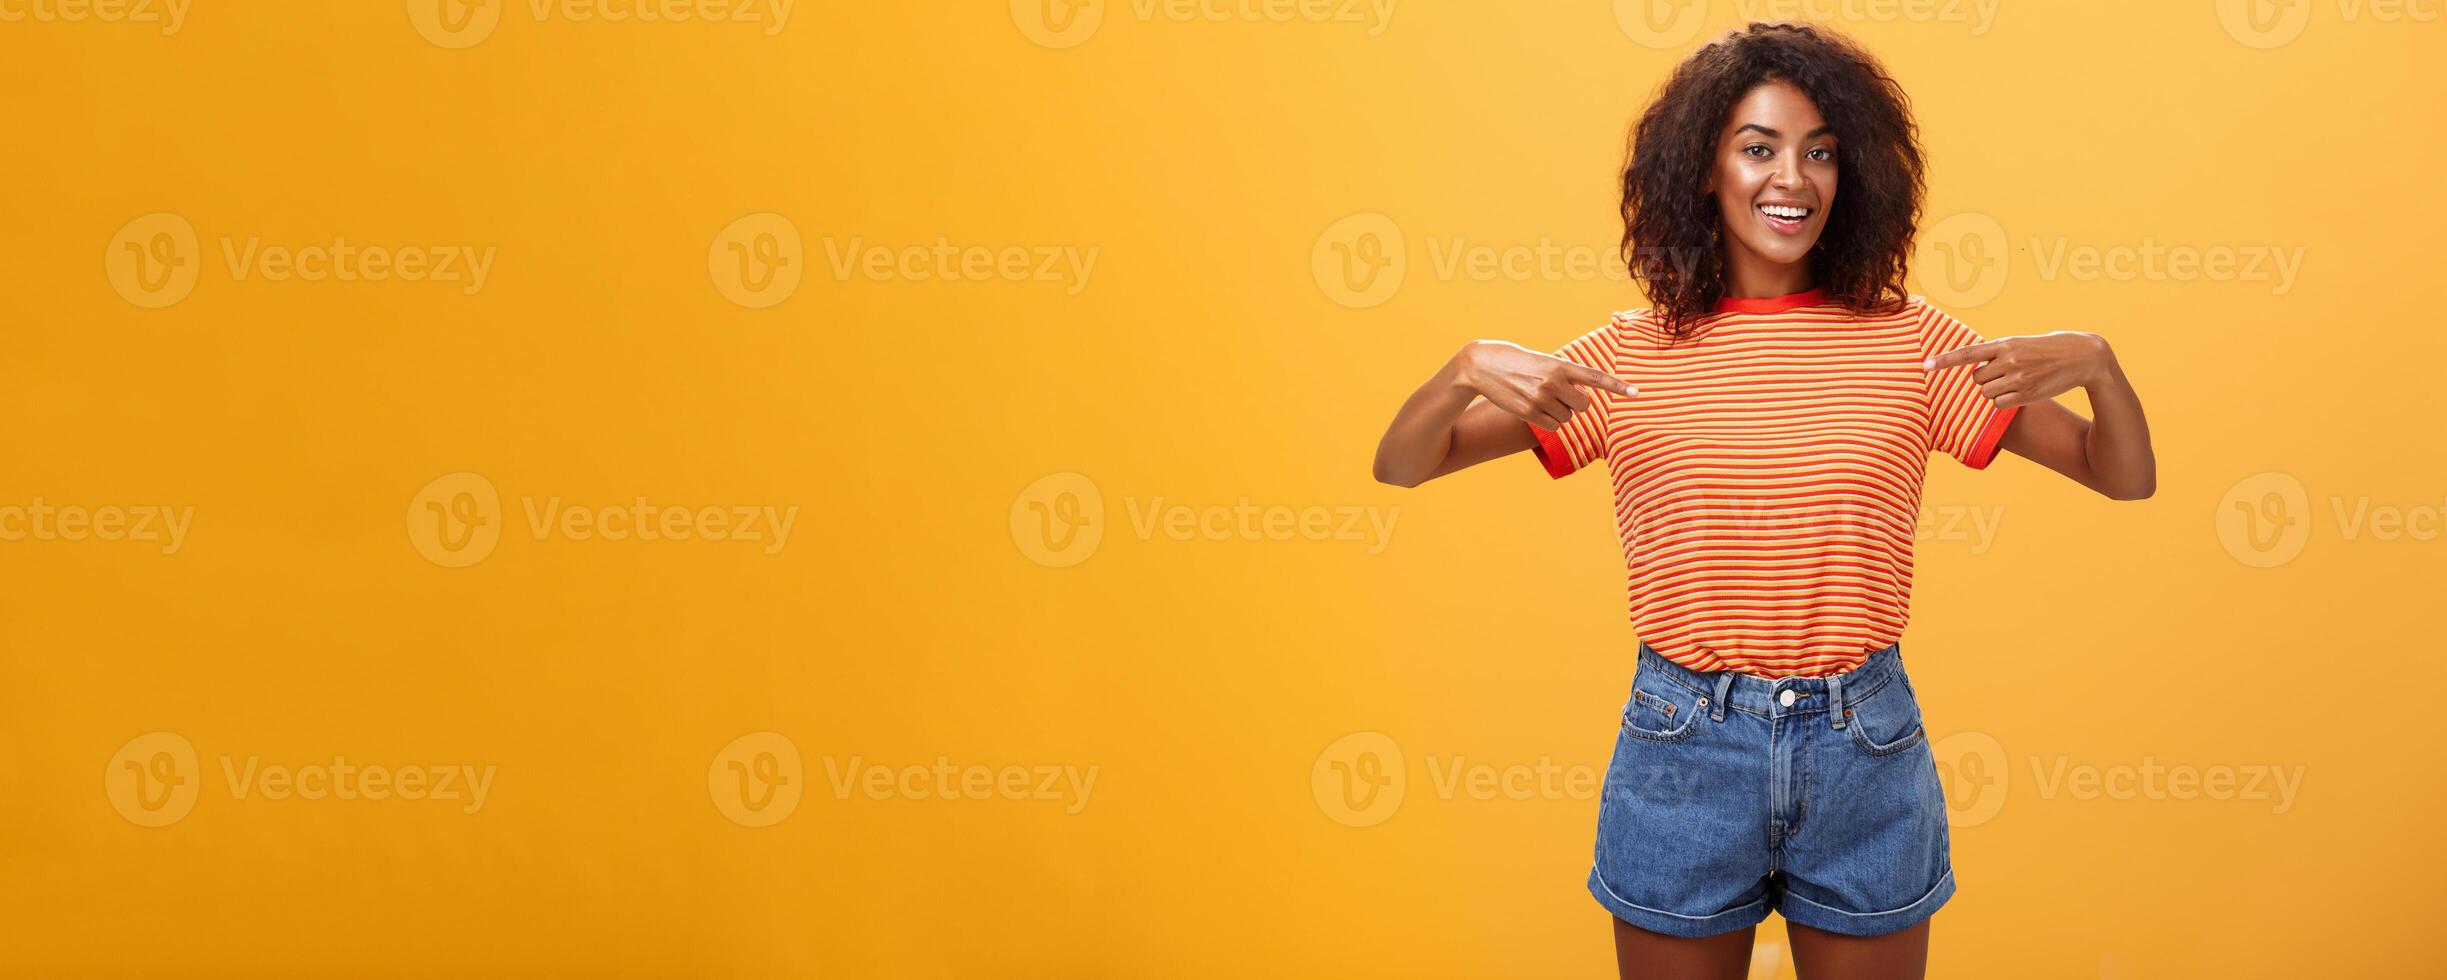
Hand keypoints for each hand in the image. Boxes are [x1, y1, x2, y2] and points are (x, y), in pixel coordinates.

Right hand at [1454, 340, 1637, 431]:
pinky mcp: (1529, 413)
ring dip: (1559, 411)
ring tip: (1539, 397)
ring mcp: (1541, 398)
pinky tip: (1533, 408)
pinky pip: (1553, 426)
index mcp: (1561, 365)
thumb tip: (1582, 398)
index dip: (1617, 386)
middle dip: (1576, 404)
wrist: (1482, 365)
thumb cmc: (1516, 361)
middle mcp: (1554, 382)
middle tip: (1559, 394)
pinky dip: (1548, 421)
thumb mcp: (1543, 361)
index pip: (1595, 377)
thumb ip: (1565, 376)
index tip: (1636, 393)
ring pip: (1568, 417)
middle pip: (1584, 405)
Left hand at [1925, 331, 2114, 408]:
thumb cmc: (2047, 349)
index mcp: (2005, 344)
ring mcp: (2018, 379)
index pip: (1968, 353)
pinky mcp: (2027, 395)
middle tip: (2004, 373)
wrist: (2081, 357)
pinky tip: (2019, 393)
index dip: (1945, 360)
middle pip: (1976, 379)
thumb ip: (1997, 352)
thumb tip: (1974, 367)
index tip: (1926, 366)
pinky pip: (1999, 405)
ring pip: (1986, 393)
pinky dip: (2003, 402)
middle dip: (1985, 379)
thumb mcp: (2020, 343)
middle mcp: (2009, 360)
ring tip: (2014, 382)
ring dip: (1994, 391)